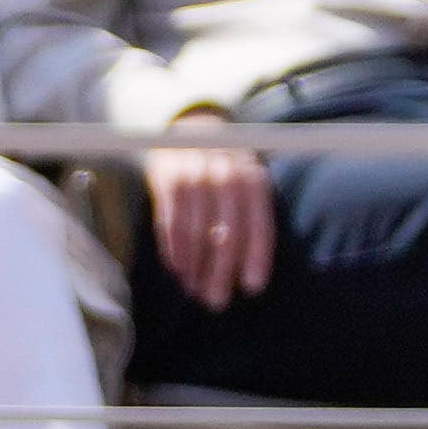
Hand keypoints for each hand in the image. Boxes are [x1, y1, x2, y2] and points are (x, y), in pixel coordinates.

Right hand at [141, 126, 278, 303]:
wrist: (192, 127)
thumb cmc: (225, 171)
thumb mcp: (247, 185)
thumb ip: (250, 219)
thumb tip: (251, 276)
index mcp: (255, 179)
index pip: (260, 224)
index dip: (257, 258)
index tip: (252, 288)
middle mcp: (228, 174)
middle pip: (227, 232)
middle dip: (222, 271)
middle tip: (216, 301)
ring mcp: (197, 174)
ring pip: (198, 231)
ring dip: (196, 266)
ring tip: (194, 290)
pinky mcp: (168, 176)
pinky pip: (171, 220)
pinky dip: (174, 249)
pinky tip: (177, 270)